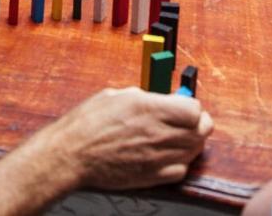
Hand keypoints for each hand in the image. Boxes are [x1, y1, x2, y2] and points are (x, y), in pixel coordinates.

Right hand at [38, 88, 212, 189]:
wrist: (70, 155)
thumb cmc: (86, 124)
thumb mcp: (115, 96)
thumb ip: (143, 97)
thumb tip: (158, 98)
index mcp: (148, 108)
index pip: (193, 109)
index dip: (192, 106)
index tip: (185, 104)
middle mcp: (157, 133)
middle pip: (200, 130)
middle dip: (198, 122)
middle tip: (190, 121)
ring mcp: (156, 156)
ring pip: (194, 151)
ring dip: (192, 142)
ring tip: (180, 137)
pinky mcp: (151, 176)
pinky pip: (181, 170)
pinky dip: (181, 162)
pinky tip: (169, 155)